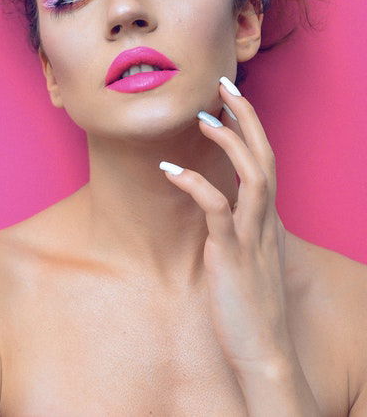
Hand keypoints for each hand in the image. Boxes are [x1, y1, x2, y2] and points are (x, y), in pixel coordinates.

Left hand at [159, 76, 292, 377]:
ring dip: (229, 143)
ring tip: (204, 117)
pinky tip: (170, 170)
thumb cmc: (251, 304)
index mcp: (268, 220)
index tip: (231, 100)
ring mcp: (251, 238)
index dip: (251, 128)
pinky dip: (196, 185)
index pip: (266, 161)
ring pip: (253, 176)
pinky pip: (217, 211)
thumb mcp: (250, 258)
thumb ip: (243, 228)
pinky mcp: (230, 256)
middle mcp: (266, 222)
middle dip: (247, 118)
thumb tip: (227, 204)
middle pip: (266, 157)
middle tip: (225, 85)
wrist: (265, 352)